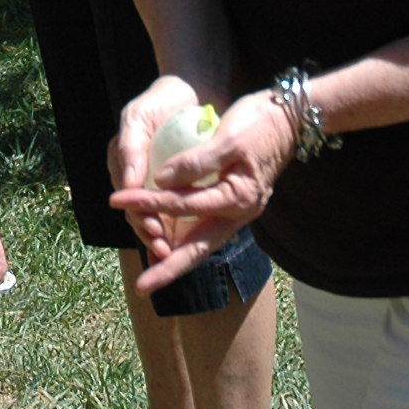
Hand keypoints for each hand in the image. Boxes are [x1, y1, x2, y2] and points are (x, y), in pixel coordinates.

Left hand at [108, 77, 290, 291]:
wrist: (291, 120)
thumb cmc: (259, 124)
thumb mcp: (229, 138)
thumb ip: (197, 161)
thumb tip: (161, 180)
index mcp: (237, 197)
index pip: (182, 204)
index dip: (147, 202)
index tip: (117, 200)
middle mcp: (239, 213)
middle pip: (198, 248)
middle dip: (168, 269)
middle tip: (142, 288)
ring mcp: (238, 213)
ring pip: (202, 243)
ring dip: (177, 259)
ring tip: (152, 275)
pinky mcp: (234, 205)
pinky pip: (206, 230)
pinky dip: (187, 241)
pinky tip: (171, 246)